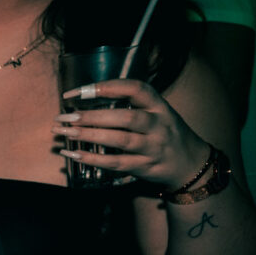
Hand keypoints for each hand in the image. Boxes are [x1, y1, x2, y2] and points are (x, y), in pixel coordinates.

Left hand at [57, 76, 212, 190]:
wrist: (191, 164)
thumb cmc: (165, 134)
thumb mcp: (157, 113)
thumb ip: (130, 105)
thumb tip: (86, 102)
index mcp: (160, 106)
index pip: (135, 89)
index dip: (106, 87)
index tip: (79, 92)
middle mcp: (159, 125)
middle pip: (126, 117)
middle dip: (92, 116)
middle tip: (65, 117)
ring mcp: (154, 147)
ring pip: (120, 140)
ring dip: (89, 136)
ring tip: (65, 132)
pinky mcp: (146, 167)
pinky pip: (117, 163)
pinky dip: (93, 159)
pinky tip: (74, 154)